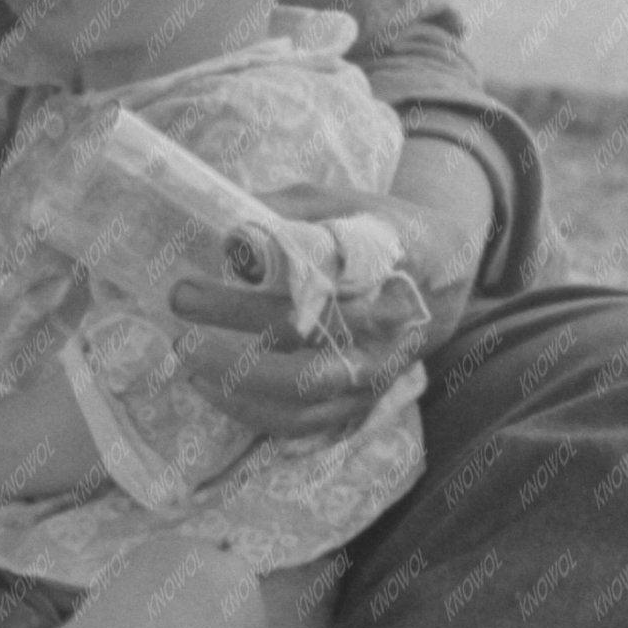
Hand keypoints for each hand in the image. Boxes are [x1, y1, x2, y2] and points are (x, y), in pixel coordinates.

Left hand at [167, 179, 478, 447]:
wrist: (448, 275)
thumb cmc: (387, 233)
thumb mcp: (347, 204)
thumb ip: (290, 211)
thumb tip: (223, 219)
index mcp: (385, 287)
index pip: (305, 307)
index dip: (242, 302)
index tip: (189, 288)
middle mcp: (384, 345)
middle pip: (301, 364)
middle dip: (233, 354)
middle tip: (180, 332)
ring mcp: (372, 380)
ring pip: (301, 404)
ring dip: (237, 392)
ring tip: (188, 365)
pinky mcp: (359, 402)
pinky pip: (303, 423)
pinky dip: (253, 413)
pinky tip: (213, 389)